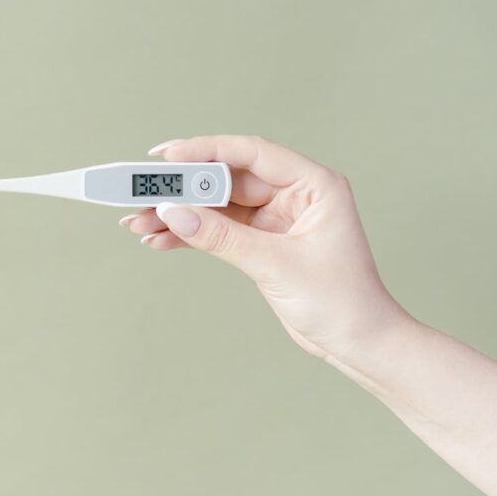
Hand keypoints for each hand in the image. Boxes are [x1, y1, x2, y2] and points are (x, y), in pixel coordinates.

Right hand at [121, 135, 407, 359]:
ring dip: (179, 213)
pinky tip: (159, 240)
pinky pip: (218, 229)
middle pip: (226, 178)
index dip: (206, 151)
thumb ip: (223, 237)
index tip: (166, 156)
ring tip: (138, 221)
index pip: (251, 154)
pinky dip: (190, 235)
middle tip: (140, 190)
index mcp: (314, 184)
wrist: (358, 344)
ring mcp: (277, 218)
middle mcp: (294, 194)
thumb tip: (174, 213)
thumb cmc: (342, 302)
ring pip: (217, 205)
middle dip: (182, 187)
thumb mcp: (277, 266)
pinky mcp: (263, 242)